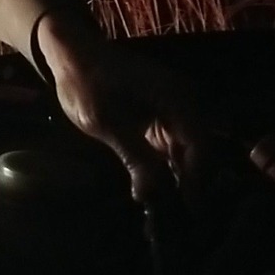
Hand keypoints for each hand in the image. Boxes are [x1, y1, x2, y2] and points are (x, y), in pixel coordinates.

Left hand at [35, 10, 209, 205]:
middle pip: (200, 151)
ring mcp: (175, 111)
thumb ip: (135, 157)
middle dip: (191, 183)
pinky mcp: (163, 120)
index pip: (201, 146)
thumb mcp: (106, 122)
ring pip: (189, 153)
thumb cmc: (86, 83)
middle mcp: (184, 104)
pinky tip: (160, 191)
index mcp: (177, 99)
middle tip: (181, 217)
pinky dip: (169, 168)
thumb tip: (151, 196)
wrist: (72, 56)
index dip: (198, 179)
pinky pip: (174, 148)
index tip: (188, 208)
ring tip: (172, 211)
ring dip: (181, 178)